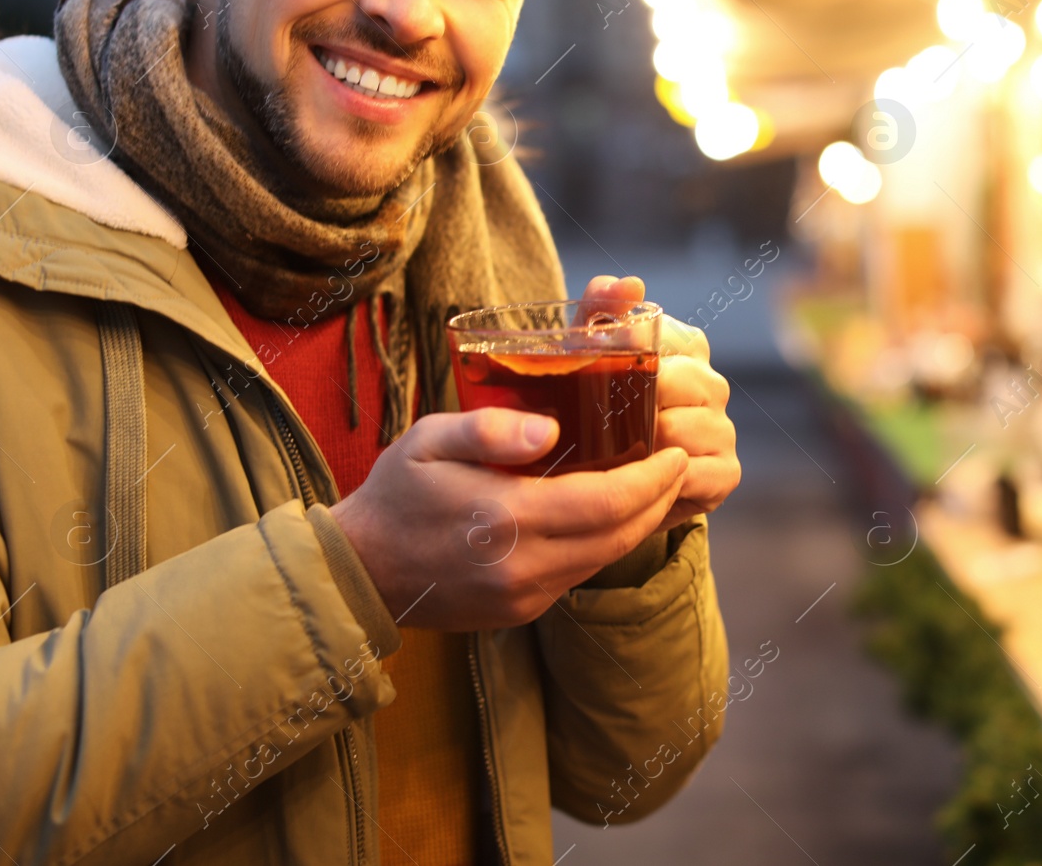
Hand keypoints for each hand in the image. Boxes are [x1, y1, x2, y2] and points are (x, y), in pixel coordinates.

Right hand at [331, 408, 689, 630]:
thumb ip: (490, 430)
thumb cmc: (396, 494)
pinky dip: (607, 544)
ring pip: (605, 558)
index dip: (652, 479)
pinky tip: (616, 516)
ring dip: (640, 524)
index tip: (675, 452)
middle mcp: (522, 566)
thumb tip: (550, 429)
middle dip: (659, 499)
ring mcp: (524, 595)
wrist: (360, 571)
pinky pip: (579, 575)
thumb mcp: (428, 441)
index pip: (605, 502)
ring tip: (660, 486)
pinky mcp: (521, 611)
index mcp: (505, 518)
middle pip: (618, 534)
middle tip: (680, 464)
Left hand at [581, 276, 740, 533]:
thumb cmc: (599, 410)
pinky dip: (660, 481)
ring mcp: (723, 429)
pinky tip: (640, 482)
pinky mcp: (726, 472)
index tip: (590, 370)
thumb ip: (601, 308)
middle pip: (667, 384)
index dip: (621, 354)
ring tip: (613, 456)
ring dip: (638, 447)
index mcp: (687, 347)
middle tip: (594, 422)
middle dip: (626, 405)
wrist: (611, 484)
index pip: (660, 337)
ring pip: (674, 430)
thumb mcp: (589, 356)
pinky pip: (690, 473)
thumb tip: (630, 283)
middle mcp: (712, 384)